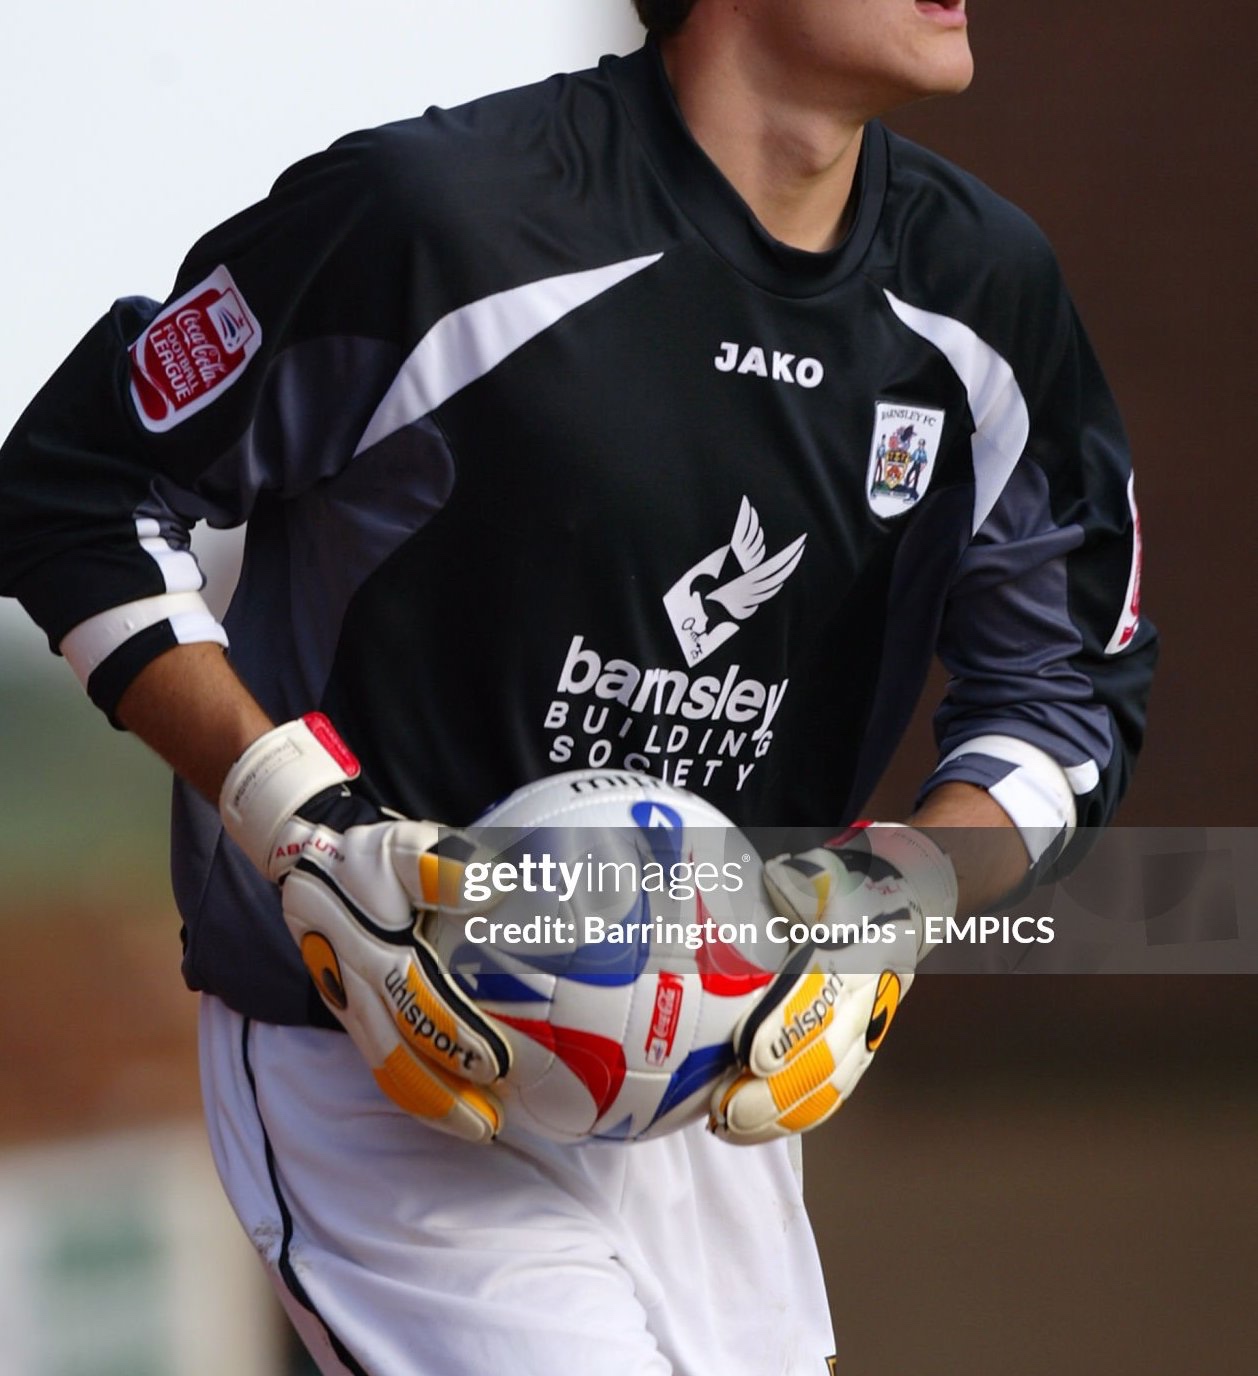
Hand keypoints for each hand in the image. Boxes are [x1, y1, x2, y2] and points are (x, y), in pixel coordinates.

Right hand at [219, 714, 511, 1141]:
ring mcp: (351, 1008)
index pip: (418, 1004)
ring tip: (480, 1130)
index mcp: (374, 951)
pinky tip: (451, 1110)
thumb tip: (491, 890)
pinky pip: (381, 1064)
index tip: (497, 1063)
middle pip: (400, 1054)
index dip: (455, 1037)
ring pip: (388, 1068)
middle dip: (446, 1091)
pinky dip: (414, 1094)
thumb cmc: (365, 858)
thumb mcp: (401, 847)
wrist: (306, 862)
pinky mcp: (351, 1016)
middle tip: (494, 1122)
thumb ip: (441, 868)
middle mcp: (358, 989)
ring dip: (431, 1104)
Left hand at [708, 824, 956, 1144]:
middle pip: (826, 1054)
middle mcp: (870, 994)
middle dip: (775, 1090)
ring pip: (830, 1083)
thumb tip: (773, 881)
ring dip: (779, 1113)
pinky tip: (753, 1130)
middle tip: (725, 1106)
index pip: (823, 993)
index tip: (749, 1051)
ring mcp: (869, 1026)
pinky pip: (833, 1091)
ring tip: (727, 1127)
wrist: (908, 900)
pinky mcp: (864, 1047)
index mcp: (862, 947)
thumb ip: (798, 881)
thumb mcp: (825, 872)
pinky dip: (796, 1116)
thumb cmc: (851, 884)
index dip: (786, 1027)